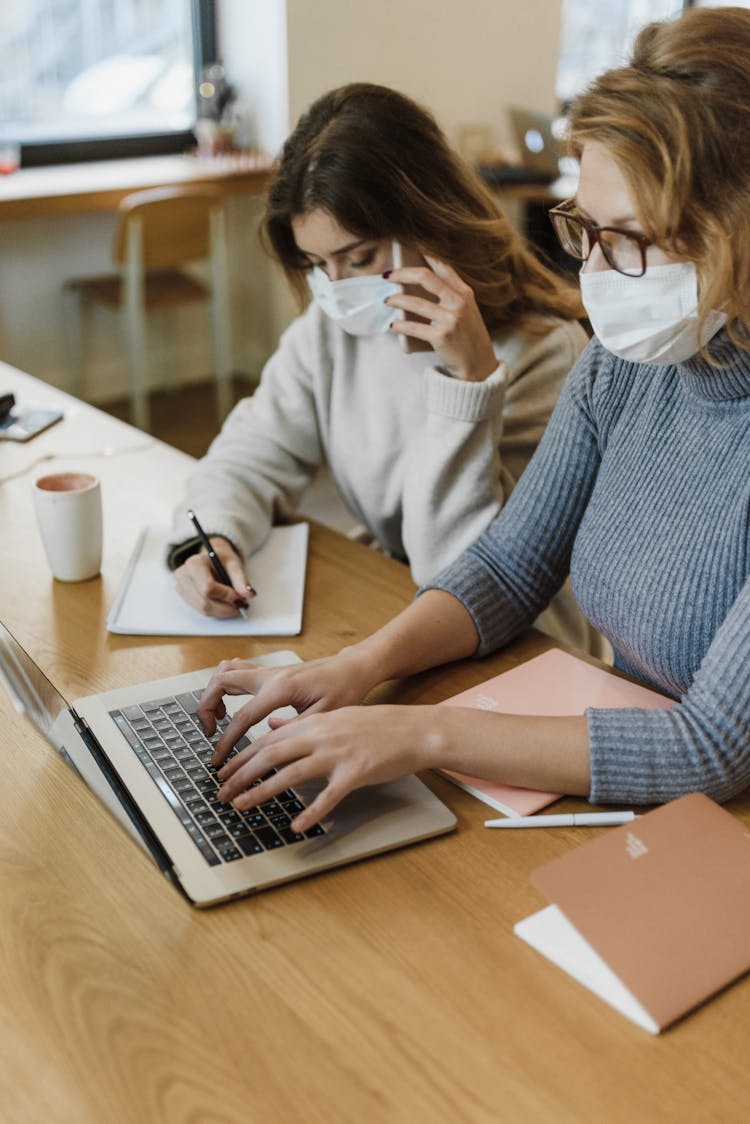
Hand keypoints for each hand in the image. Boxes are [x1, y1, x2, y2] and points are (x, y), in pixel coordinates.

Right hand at [174, 537, 254, 617]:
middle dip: (225, 607)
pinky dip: (216, 611)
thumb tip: (249, 594)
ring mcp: (181, 588)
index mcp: (194, 563)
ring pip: (203, 609)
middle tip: (240, 604)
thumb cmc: (221, 560)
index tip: (239, 597)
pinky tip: (224, 604)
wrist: (211, 560)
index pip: (207, 587)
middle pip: (204, 602)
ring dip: (222, 611)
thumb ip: (241, 579)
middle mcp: (183, 576)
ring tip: (234, 603)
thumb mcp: (234, 564)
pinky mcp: (184, 597)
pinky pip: (202, 611)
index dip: (225, 595)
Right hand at [197, 649, 378, 765]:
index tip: (219, 760)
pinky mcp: (271, 671)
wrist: (352, 668)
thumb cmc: (344, 689)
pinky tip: (232, 704)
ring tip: (217, 718)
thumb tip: (267, 746)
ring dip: (213, 692)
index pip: (242, 716)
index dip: (226, 741)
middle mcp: (270, 675)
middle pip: (221, 681)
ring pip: (226, 671)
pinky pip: (237, 670)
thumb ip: (294, 730)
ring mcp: (269, 671)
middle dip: (206, 706)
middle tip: (208, 732)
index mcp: (281, 688)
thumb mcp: (324, 716)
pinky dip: (225, 685)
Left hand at [214, 704, 443, 831]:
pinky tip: (296, 825)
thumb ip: (304, 724)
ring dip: (261, 791)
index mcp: (316, 721)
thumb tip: (272, 727)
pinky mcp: (356, 772)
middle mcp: (322, 734)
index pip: (268, 738)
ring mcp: (338, 753)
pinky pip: (328, 796)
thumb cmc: (379, 726)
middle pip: (271, 754)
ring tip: (241, 806)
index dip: (242, 756)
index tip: (224, 770)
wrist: (415, 730)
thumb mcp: (337, 717)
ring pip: (290, 773)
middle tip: (222, 792)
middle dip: (241, 774)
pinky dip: (311, 812)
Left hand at [386, 255, 498, 380]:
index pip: (442, 265)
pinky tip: (393, 325)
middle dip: (402, 273)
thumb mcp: (466, 310)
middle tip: (387, 276)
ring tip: (387, 301)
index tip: (408, 245)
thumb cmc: (467, 336)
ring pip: (415, 303)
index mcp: (464, 292)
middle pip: (425, 277)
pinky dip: (399, 325)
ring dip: (396, 300)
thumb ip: (449, 294)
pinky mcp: (441, 337)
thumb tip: (415, 282)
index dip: (424, 253)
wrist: (478, 365)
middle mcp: (458, 302)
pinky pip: (413, 327)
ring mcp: (450, 320)